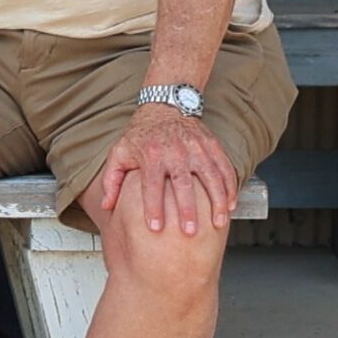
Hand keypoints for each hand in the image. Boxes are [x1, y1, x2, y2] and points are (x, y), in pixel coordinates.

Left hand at [98, 104, 237, 234]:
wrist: (164, 105)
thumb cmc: (140, 134)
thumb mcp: (120, 152)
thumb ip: (111, 180)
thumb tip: (106, 206)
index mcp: (151, 155)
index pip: (151, 185)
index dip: (153, 207)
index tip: (155, 228)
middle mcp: (174, 151)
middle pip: (182, 184)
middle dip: (187, 209)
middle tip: (189, 232)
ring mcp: (196, 148)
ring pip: (210, 177)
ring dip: (216, 201)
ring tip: (218, 223)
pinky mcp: (211, 145)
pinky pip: (224, 168)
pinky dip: (230, 187)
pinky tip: (231, 205)